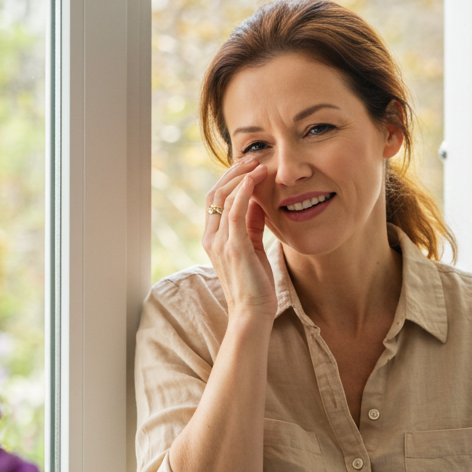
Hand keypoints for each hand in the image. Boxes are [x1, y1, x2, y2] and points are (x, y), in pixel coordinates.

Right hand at [203, 158, 277, 322]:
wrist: (252, 313)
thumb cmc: (254, 284)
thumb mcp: (252, 248)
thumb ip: (252, 225)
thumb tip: (259, 202)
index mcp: (213, 238)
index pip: (215, 199)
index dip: (230, 178)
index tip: (249, 165)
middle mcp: (212, 238)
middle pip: (215, 193)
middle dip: (234, 172)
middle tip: (254, 158)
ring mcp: (221, 242)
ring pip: (223, 198)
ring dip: (242, 177)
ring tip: (259, 164)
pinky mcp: (234, 247)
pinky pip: (234, 212)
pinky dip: (243, 193)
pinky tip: (254, 180)